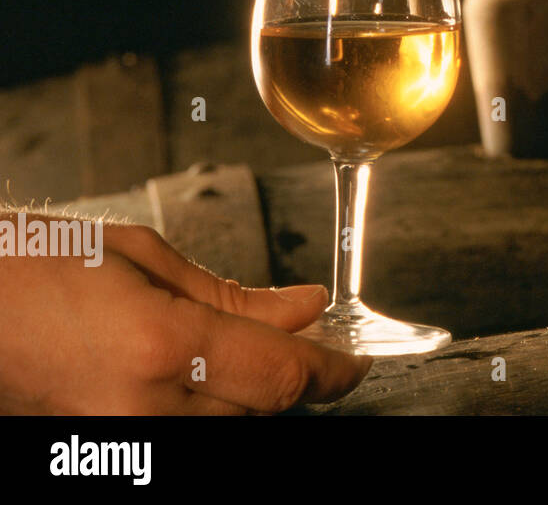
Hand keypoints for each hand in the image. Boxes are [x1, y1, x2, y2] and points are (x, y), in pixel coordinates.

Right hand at [0, 217, 370, 413]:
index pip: (284, 375)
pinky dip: (211, 401)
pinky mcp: (108, 448)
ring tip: (234, 344)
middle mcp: (145, 405)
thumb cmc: (27, 267)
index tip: (357, 358)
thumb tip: (304, 308)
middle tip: (305, 336)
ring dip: (250, 388)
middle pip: (265, 406)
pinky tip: (202, 368)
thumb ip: (234, 294)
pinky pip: (187, 431)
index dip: (335, 369)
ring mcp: (122, 437)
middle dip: (293, 371)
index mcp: (161, 345)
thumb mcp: (143, 256)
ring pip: (230, 424)